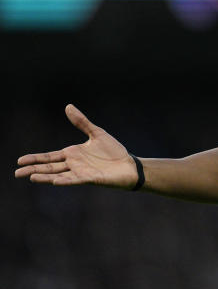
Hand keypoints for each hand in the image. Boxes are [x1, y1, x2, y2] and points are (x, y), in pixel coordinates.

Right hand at [15, 104, 137, 188]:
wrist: (129, 165)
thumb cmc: (114, 151)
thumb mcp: (96, 133)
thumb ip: (81, 122)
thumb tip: (68, 106)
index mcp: (73, 154)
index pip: (49, 157)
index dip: (35, 158)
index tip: (20, 160)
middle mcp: (74, 164)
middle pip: (49, 168)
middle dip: (33, 170)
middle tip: (16, 173)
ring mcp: (81, 172)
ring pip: (58, 175)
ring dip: (45, 177)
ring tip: (31, 177)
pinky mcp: (90, 179)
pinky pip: (75, 180)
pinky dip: (65, 180)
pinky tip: (54, 181)